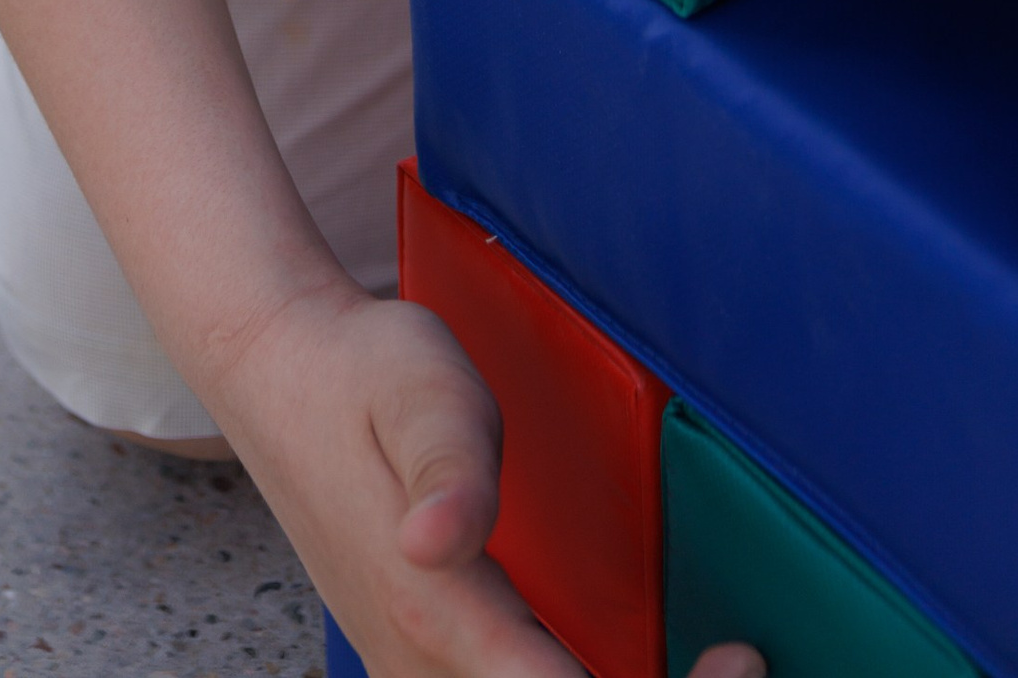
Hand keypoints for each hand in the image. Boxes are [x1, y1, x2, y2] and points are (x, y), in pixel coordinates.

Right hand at [210, 280, 763, 677]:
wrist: (278, 372)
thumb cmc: (363, 370)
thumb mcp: (421, 388)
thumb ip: (449, 468)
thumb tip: (436, 542)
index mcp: (435, 611)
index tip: (736, 661)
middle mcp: (420, 667)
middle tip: (739, 661)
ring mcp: (414, 676)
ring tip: (713, 665)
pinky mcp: (420, 667)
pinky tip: (628, 661)